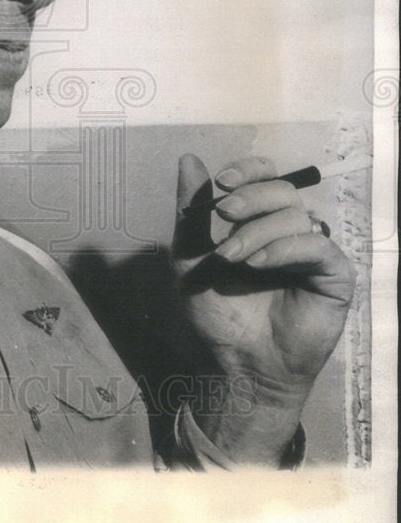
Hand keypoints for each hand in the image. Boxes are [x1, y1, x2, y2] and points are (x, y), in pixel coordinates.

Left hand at [171, 153, 355, 464]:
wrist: (235, 365)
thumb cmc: (215, 314)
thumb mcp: (189, 256)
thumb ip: (191, 210)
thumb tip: (188, 158)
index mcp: (260, 221)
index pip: (267, 176)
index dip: (249, 170)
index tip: (223, 181)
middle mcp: (290, 232)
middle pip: (283, 189)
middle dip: (250, 196)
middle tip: (223, 214)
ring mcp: (314, 253)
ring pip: (295, 215)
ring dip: (256, 231)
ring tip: (231, 259)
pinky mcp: (335, 277)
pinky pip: (317, 245)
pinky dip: (284, 248)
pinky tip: (258, 264)